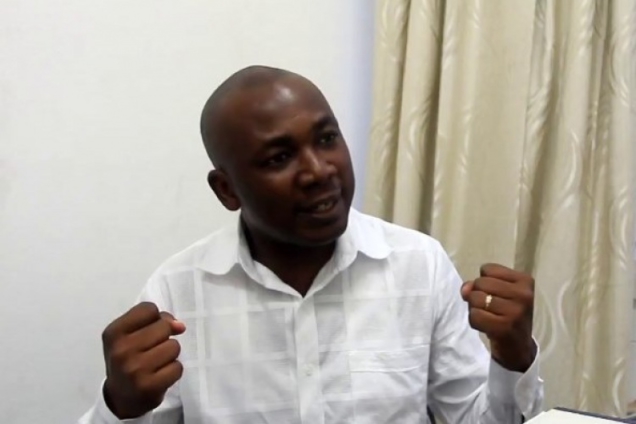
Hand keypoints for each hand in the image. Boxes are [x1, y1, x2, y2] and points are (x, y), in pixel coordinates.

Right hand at [101, 302, 185, 418]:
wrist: (121, 398)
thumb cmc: (129, 359)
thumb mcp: (130, 335)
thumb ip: (154, 321)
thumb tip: (179, 326)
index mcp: (114, 332)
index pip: (148, 309)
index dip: (155, 318)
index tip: (149, 331)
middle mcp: (121, 350)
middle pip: (164, 326)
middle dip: (164, 336)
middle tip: (151, 350)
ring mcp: (135, 370)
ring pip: (174, 346)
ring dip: (170, 354)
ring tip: (156, 363)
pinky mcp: (149, 387)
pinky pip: (178, 367)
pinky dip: (173, 370)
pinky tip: (160, 375)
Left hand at [461, 264, 535, 371]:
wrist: (518, 347)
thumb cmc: (506, 314)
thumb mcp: (497, 294)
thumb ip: (477, 284)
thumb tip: (465, 289)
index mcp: (524, 281)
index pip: (487, 269)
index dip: (483, 281)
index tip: (495, 295)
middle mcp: (523, 294)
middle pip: (480, 282)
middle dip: (477, 295)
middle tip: (489, 308)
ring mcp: (516, 311)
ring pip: (475, 298)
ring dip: (475, 309)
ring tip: (488, 317)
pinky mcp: (505, 327)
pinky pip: (475, 316)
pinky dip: (474, 321)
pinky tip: (486, 326)